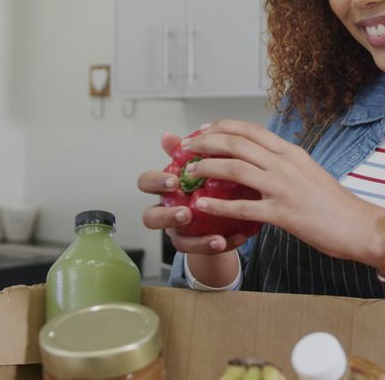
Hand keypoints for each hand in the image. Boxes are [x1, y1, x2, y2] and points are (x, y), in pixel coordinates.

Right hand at [138, 131, 248, 254]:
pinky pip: (204, 250)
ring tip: (217, 238)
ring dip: (196, 241)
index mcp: (164, 190)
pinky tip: (237, 237)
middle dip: (166, 216)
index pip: (146, 184)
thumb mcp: (197, 167)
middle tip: (185, 213)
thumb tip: (167, 135)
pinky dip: (220, 245)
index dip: (156, 182)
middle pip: (150, 218)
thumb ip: (184, 153)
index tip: (174, 179)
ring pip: (177, 241)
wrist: (214, 210)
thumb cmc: (201, 184)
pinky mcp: (196, 246)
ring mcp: (179, 232)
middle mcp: (166, 212)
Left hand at [179, 120, 384, 261]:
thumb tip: (260, 164)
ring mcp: (284, 187)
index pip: (250, 130)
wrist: (360, 226)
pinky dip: (219, 205)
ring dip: (207, 168)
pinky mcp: (284, 213)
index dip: (221, 127)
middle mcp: (286, 164)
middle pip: (237, 143)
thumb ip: (284, 166)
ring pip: (236, 168)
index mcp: (291, 152)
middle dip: (205, 142)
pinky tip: (202, 206)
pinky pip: (244, 207)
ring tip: (188, 172)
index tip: (201, 131)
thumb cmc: (335, 204)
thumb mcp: (308, 174)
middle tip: (185, 147)